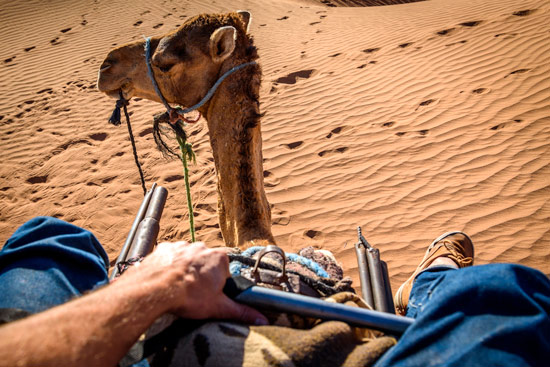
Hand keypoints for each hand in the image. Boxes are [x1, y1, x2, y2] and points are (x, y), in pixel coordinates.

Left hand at [123, 241, 267, 324]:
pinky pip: (169, 256)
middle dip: (201, 276)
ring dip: (184, 270)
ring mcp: (183, 246)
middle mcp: (202, 247)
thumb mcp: (218, 307)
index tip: (209, 295)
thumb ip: (241, 312)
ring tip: (177, 288)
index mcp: (219, 258)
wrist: (155, 289)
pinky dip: (168, 265)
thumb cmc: (188, 296)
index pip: (224, 271)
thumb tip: (261, 319)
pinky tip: (165, 279)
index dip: (218, 285)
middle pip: (205, 263)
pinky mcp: (165, 248)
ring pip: (187, 259)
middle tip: (193, 294)